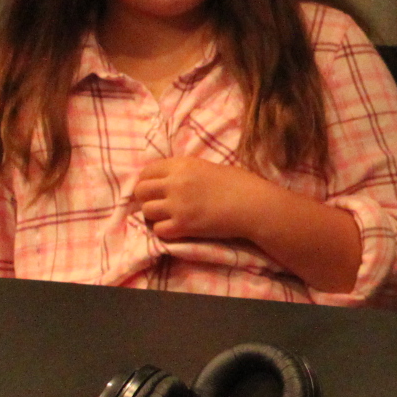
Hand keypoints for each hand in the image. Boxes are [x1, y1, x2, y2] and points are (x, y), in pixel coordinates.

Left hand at [132, 157, 271, 241]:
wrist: (254, 205)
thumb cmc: (240, 184)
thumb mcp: (209, 168)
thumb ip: (186, 173)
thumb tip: (169, 181)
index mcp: (183, 165)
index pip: (147, 171)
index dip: (147, 181)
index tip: (153, 189)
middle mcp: (175, 183)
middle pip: (141, 191)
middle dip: (146, 199)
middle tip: (159, 205)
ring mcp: (177, 205)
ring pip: (146, 211)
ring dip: (155, 216)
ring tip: (169, 218)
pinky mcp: (183, 225)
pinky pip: (158, 230)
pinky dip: (165, 231)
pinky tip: (178, 229)